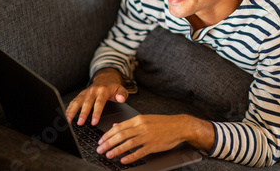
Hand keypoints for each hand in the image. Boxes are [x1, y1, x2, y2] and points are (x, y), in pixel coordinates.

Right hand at [65, 68, 128, 125]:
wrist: (105, 78)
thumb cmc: (113, 87)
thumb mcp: (121, 89)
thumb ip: (122, 94)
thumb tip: (121, 98)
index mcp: (103, 90)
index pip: (99, 103)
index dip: (96, 113)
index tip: (94, 122)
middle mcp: (93, 91)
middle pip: (87, 103)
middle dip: (82, 113)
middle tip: (80, 123)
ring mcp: (85, 92)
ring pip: (77, 101)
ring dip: (72, 111)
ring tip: (68, 120)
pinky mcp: (81, 94)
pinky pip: (73, 101)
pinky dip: (69, 108)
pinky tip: (65, 115)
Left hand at [96, 114, 214, 164]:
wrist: (179, 125)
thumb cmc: (163, 123)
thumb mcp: (145, 119)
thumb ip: (130, 123)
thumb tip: (116, 125)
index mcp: (138, 119)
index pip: (119, 127)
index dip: (108, 134)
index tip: (101, 140)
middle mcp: (141, 127)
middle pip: (121, 135)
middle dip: (108, 143)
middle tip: (100, 149)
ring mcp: (147, 136)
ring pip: (128, 143)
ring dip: (116, 150)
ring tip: (108, 155)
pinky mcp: (153, 145)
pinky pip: (139, 152)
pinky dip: (130, 156)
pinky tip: (124, 160)